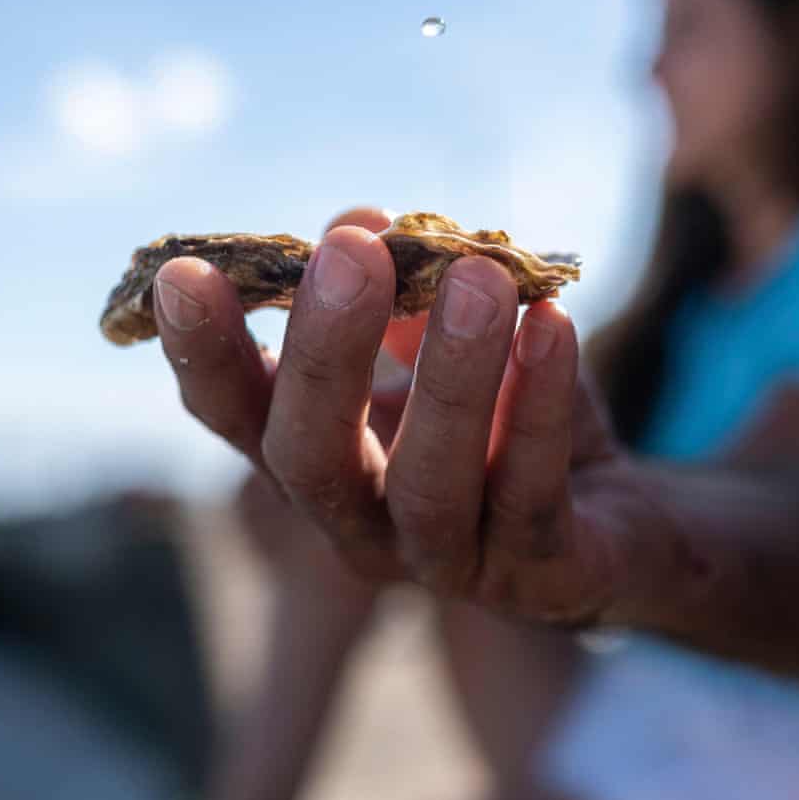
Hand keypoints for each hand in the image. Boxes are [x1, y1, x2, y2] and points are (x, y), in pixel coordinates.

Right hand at [153, 206, 689, 623]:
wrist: (615, 522)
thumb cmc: (505, 419)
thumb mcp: (445, 341)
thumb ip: (398, 290)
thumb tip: (362, 224)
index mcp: (320, 462)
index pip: (239, 417)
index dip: (205, 354)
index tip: (183, 272)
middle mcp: (363, 525)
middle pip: (312, 461)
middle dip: (324, 356)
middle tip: (348, 254)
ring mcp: (449, 562)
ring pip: (429, 486)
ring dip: (449, 379)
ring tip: (477, 279)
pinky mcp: (542, 575)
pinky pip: (533, 494)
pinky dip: (542, 405)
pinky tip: (552, 322)